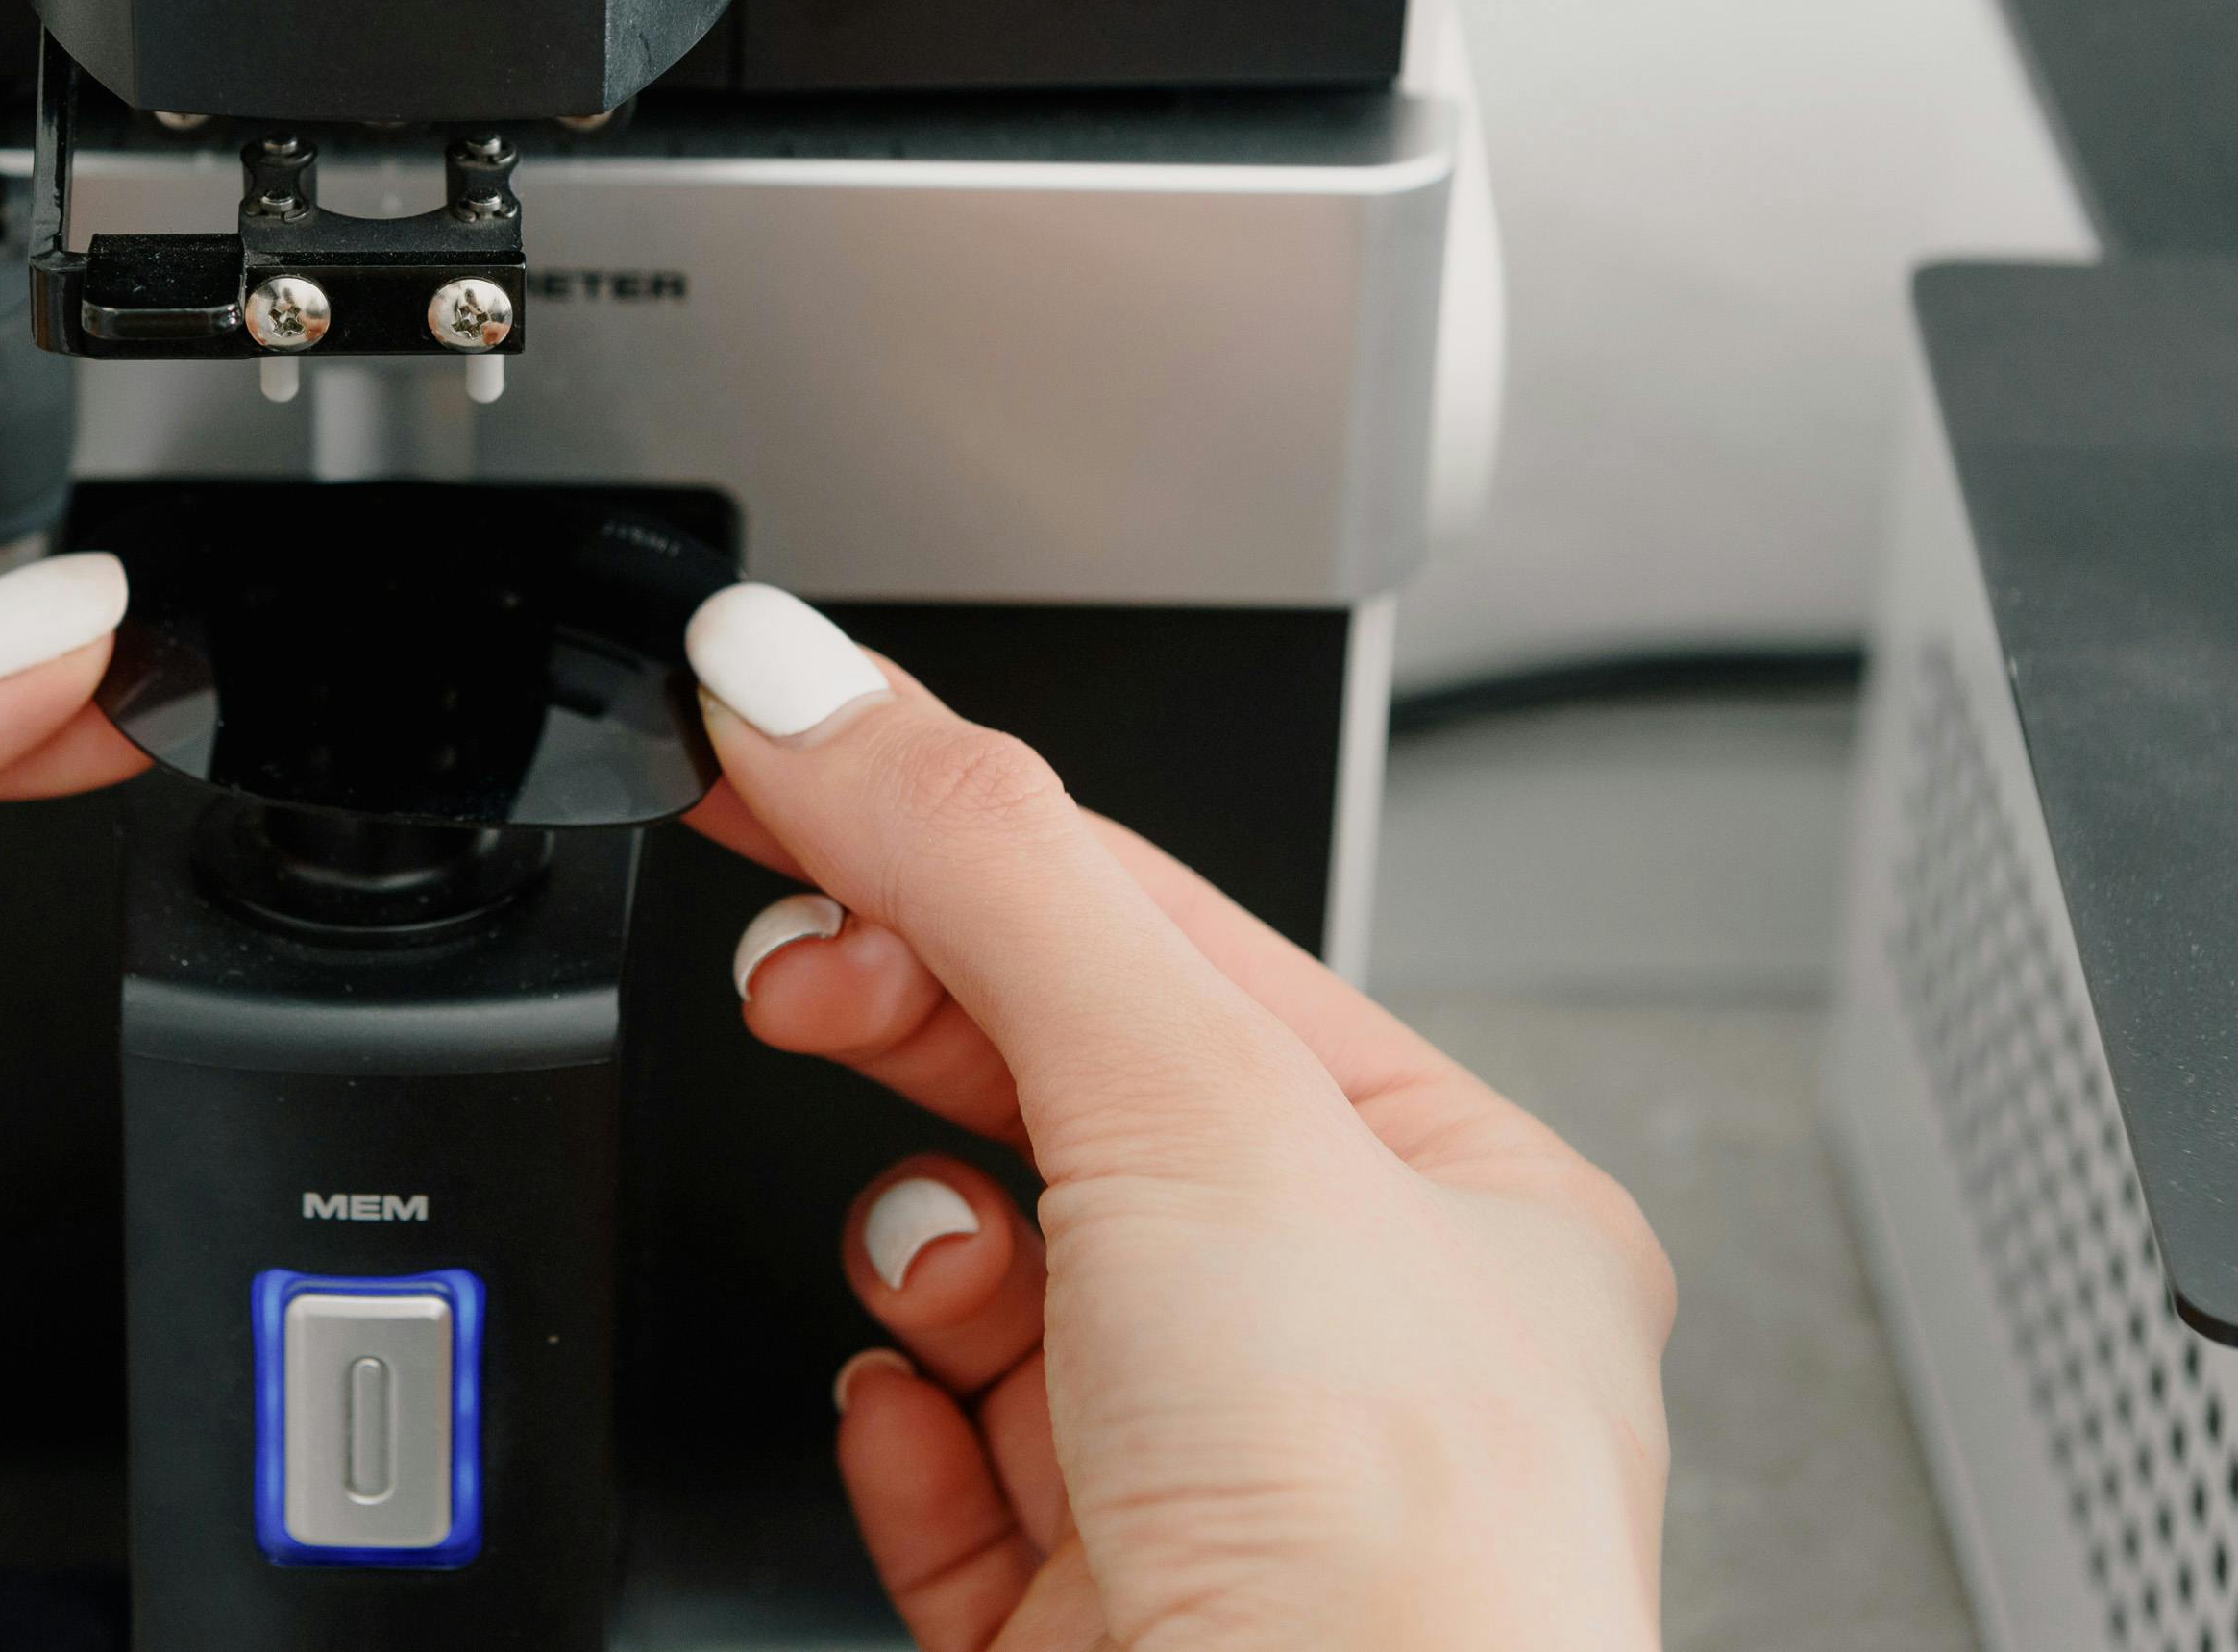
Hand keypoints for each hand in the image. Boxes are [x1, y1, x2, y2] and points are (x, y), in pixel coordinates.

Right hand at [682, 586, 1672, 1651]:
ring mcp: (1213, 1490)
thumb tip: (806, 680)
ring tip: (933, 1271)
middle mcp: (1349, 1348)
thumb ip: (981, 867)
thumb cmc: (1391, 1557)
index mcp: (1454, 1200)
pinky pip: (941, 1466)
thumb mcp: (1188, 1103)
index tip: (782, 745)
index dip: (957, 831)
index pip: (1163, 934)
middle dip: (914, 1021)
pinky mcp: (1086, 1620)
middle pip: (1061, 1094)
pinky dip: (899, 1425)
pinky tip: (913, 1415)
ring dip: (923, 1249)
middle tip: (790, 961)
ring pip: (992, 1286)